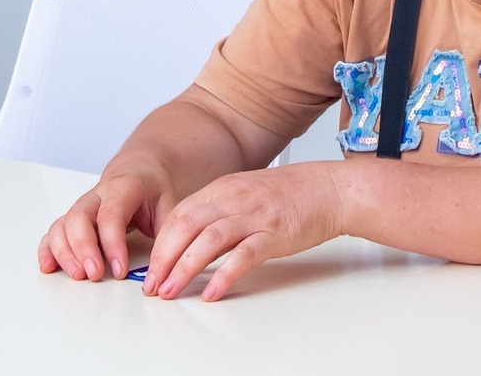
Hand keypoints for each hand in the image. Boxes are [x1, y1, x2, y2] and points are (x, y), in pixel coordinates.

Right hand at [39, 169, 175, 281]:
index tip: (120, 270)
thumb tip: (163, 270)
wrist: (138, 171)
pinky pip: (54, 231)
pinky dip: (48, 249)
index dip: (113, 244)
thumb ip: (166, 235)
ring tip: (77, 275)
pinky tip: (49, 266)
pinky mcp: (72, 219)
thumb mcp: (168, 206)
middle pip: (79, 218)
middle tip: (94, 274)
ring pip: (62, 225)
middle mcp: (97, 195)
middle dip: (83, 248)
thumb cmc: (152, 191)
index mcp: (123, 188)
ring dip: (65, 252)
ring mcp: (82, 207)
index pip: (112, 215)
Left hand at [143, 161, 346, 300]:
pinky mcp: (274, 234)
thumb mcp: (245, 192)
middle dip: (164, 259)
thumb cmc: (290, 194)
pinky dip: (224, 275)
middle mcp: (234, 199)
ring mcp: (254, 216)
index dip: (160, 244)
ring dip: (184, 269)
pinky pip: (243, 256)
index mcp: (223, 189)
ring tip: (171, 291)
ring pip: (208, 241)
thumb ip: (218, 211)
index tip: (151, 268)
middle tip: (153, 285)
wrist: (328, 189)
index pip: (179, 215)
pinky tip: (212, 292)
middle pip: (187, 227)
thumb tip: (190, 238)